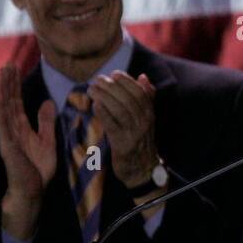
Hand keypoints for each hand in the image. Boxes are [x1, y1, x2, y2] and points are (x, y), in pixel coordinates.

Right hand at [0, 63, 56, 240]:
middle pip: (9, 101)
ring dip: (3, 89)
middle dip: (8, 82)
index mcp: (21, 128)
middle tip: (8, 63)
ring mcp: (8, 135)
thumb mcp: (48, 141)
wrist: (32, 190)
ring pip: (4, 107)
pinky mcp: (7, 144)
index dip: (16, 86)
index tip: (15, 69)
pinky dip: (0, 107)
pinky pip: (3, 122)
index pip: (17, 102)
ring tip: (3, 71)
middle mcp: (12, 129)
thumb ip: (46, 122)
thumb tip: (47, 101)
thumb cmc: (38, 169)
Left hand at [87, 71, 159, 187]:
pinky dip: (104, 114)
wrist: (141, 168)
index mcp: (150, 113)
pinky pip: (113, 126)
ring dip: (105, 97)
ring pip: (120, 110)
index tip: (114, 74)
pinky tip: (95, 105)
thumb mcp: (146, 117)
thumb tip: (143, 77)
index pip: (140, 92)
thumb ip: (146, 97)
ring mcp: (135, 134)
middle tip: (97, 79)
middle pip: (129, 99)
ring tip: (92, 89)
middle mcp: (145, 122)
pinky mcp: (123, 145)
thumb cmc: (140, 139)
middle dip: (112, 87)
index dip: (127, 81)